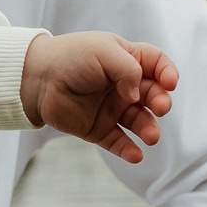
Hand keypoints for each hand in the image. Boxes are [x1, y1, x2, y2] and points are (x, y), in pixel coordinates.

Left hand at [20, 32, 176, 162]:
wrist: (36, 78)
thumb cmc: (70, 57)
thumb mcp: (103, 52)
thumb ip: (128, 68)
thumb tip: (137, 95)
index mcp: (127, 60)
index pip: (157, 65)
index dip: (168, 73)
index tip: (170, 82)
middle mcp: (123, 85)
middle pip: (153, 94)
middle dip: (161, 102)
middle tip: (161, 107)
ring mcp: (112, 108)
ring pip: (140, 121)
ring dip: (149, 128)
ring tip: (151, 136)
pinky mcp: (98, 129)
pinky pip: (119, 142)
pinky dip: (129, 150)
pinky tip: (136, 155)